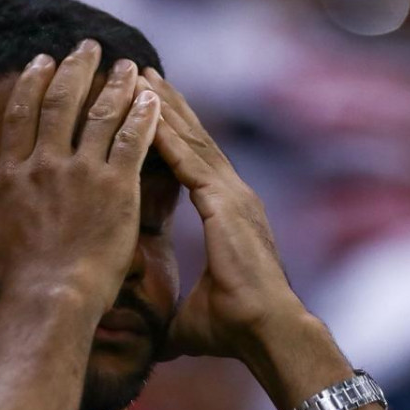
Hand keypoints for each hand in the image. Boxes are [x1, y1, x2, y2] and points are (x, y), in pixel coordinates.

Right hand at [0, 41, 160, 314]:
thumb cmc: (10, 290)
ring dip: (114, 85)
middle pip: (60, 102)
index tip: (42, 60)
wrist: (49, 302)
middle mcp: (45, 166)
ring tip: (126, 65)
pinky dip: (143, 116)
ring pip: (100, 114)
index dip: (32, 83)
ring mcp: (82, 174)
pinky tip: (153, 97)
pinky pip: (132, 141)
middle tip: (88, 47)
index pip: (20, 116)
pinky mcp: (116, 188)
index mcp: (11, 178)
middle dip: (75, 69)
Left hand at [142, 68, 306, 360]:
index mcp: (229, 214)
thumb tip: (139, 335)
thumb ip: (166, 312)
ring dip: (164, 109)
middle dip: (168, 106)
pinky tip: (146, 112)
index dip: (175, 133)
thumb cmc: (237, 329)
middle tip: (144, 74)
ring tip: (142, 77)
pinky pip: (190, 162)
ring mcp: (233, 197)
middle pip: (195, 140)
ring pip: (192, 141)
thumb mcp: (189, 314)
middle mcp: (234, 197)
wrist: (270, 333)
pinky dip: (168, 135)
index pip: (196, 163)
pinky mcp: (226, 205)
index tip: (151, 107)